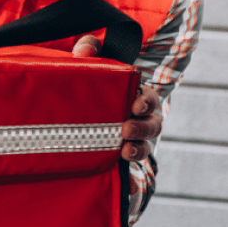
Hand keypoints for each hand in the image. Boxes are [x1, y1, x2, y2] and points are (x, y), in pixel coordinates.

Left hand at [72, 35, 161, 161]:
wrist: (74, 104)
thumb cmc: (92, 78)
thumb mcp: (92, 60)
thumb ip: (91, 50)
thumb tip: (85, 51)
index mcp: (135, 94)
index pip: (148, 98)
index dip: (146, 101)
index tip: (136, 104)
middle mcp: (138, 118)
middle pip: (152, 125)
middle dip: (142, 127)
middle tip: (126, 128)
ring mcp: (130, 138)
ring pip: (144, 145)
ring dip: (138, 149)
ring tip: (125, 151)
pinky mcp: (118, 153)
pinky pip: (129, 165)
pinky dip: (129, 170)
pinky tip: (123, 177)